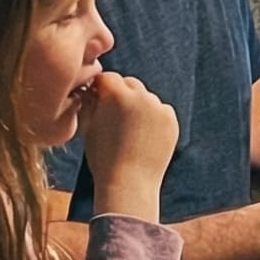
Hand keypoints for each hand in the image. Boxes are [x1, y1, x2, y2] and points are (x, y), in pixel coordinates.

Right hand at [77, 73, 178, 221]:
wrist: (130, 183)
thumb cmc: (102, 157)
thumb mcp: (88, 126)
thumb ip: (91, 102)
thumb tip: (92, 89)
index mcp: (116, 95)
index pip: (107, 77)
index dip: (100, 86)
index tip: (96, 95)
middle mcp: (141, 96)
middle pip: (129, 83)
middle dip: (120, 93)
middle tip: (112, 112)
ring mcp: (158, 107)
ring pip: (146, 97)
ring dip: (137, 105)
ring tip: (128, 129)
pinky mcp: (171, 119)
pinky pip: (160, 111)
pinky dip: (152, 118)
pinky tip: (142, 135)